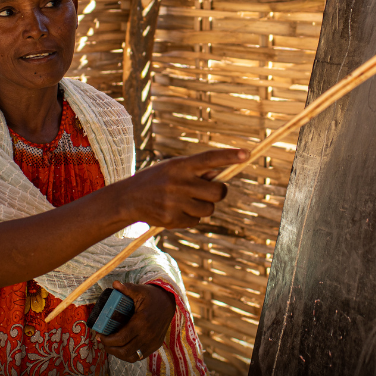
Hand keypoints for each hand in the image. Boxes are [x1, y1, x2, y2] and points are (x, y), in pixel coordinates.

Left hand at [96, 280, 176, 361]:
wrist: (169, 303)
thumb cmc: (152, 297)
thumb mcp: (140, 291)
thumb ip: (127, 288)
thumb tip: (115, 284)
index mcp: (142, 322)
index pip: (121, 338)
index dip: (108, 340)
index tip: (99, 335)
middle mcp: (147, 335)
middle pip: (124, 350)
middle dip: (110, 348)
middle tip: (102, 341)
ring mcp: (152, 342)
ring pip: (131, 357)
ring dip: (118, 354)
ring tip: (110, 347)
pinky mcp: (155, 345)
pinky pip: (139, 356)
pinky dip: (128, 355)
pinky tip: (122, 348)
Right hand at [121, 148, 242, 228]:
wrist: (129, 199)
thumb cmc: (157, 179)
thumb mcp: (173, 168)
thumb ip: (196, 170)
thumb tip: (222, 172)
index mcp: (180, 166)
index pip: (209, 159)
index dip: (229, 156)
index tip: (246, 154)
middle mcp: (178, 183)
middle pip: (218, 192)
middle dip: (219, 192)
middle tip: (210, 190)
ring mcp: (175, 203)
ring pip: (209, 209)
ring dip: (203, 206)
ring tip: (185, 200)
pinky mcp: (172, 219)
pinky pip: (196, 221)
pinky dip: (191, 217)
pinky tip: (176, 210)